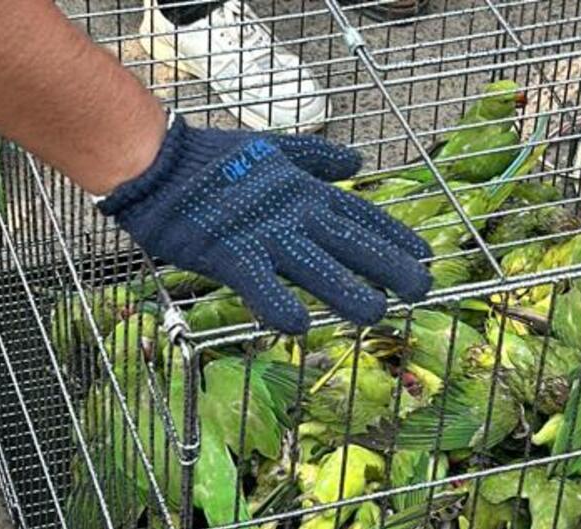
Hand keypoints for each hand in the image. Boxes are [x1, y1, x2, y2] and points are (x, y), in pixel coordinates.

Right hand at [101, 117, 432, 334]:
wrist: (156, 163)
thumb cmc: (211, 158)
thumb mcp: (275, 148)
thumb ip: (317, 157)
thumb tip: (358, 160)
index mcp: (304, 190)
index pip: (360, 214)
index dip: (394, 235)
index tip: (424, 252)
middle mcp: (293, 212)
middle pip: (351, 242)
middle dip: (389, 265)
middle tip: (423, 287)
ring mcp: (264, 234)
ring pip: (316, 266)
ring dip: (348, 291)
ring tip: (376, 314)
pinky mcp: (230, 253)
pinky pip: (259, 284)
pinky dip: (278, 304)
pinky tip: (298, 327)